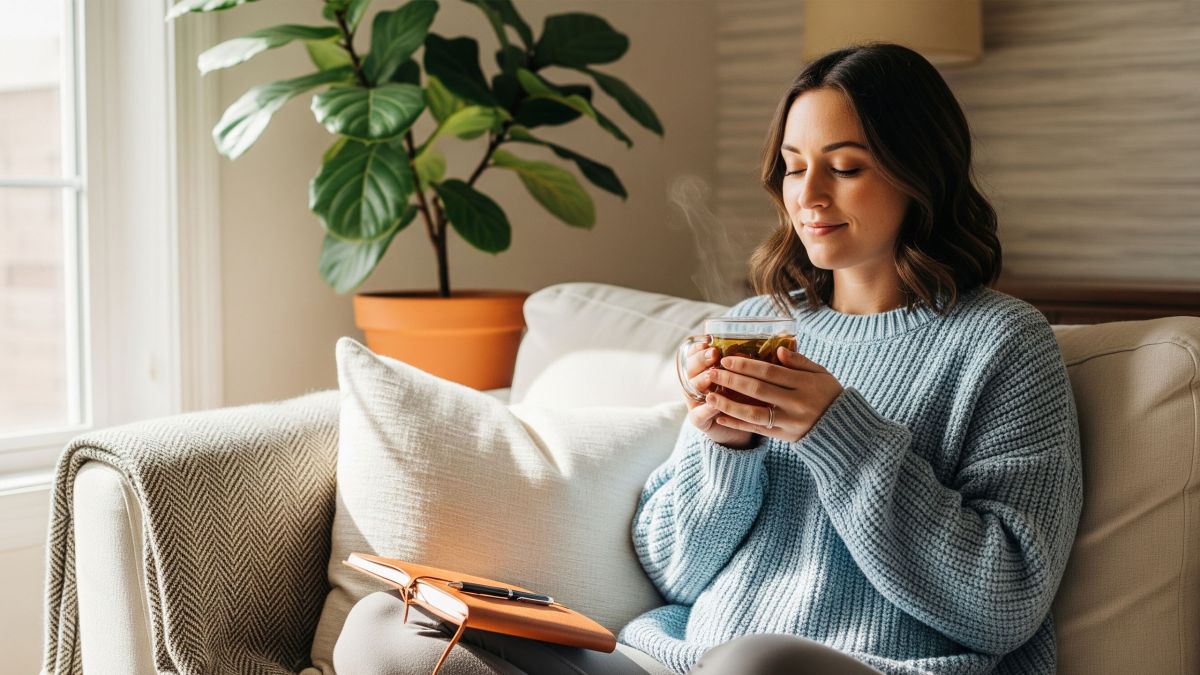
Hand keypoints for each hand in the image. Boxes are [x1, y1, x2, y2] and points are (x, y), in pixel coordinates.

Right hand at [680, 340, 755, 448]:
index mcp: (704, 368)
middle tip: (714, 354)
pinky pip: (698, 414)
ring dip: (701, 381)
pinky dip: (707, 408)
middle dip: (701, 359)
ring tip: (711, 375)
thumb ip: (758, 362)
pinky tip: (714, 402)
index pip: (694, 353)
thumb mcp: (752, 376)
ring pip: (691, 388)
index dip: (699, 347)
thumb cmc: (749, 395)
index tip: (709, 340)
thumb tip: (780, 347)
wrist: (743, 426)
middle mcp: (695, 382)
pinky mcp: (697, 419)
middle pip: (690, 368)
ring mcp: (694, 401)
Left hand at [704, 347, 843, 442]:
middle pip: (758, 390)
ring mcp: (790, 422)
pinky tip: (720, 417)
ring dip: (729, 404)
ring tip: (709, 396)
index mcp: (805, 384)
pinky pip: (757, 430)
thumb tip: (778, 348)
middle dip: (732, 380)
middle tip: (712, 373)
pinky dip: (737, 423)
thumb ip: (800, 361)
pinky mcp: (784, 436)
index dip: (746, 365)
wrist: (843, 429)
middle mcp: (797, 403)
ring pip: (754, 413)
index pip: (770, 372)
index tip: (726, 359)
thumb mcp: (821, 373)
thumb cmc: (829, 394)